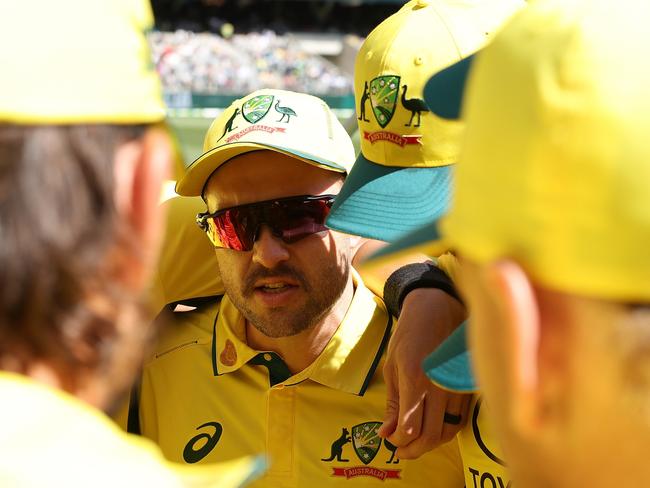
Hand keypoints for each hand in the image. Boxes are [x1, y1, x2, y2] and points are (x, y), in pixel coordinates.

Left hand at [379, 288, 470, 458]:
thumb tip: (387, 434)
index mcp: (415, 378)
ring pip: (448, 431)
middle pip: (430, 435)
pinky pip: (460, 419)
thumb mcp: (392, 366)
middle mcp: (439, 384)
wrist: (437, 306)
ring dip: (430, 443)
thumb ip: (392, 403)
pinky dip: (446, 431)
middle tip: (401, 451)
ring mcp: (457, 386)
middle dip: (413, 449)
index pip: (409, 427)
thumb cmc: (409, 334)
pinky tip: (433, 429)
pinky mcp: (468, 386)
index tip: (390, 441)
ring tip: (415, 442)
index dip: (398, 441)